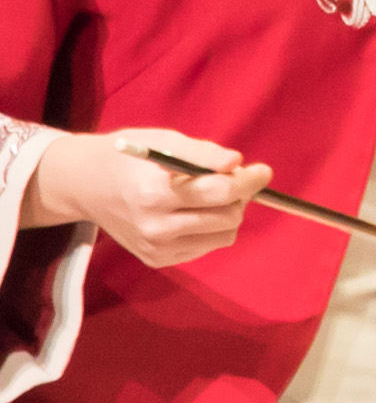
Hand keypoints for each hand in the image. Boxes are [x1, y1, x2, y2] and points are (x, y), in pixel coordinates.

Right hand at [41, 131, 257, 267]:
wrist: (86, 186)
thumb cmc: (129, 158)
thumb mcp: (164, 142)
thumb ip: (202, 153)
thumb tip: (237, 163)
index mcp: (154, 192)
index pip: (220, 192)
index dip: (249, 180)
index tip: (262, 170)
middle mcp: (154, 226)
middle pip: (228, 217)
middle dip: (237, 196)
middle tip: (225, 180)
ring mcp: (155, 247)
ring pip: (224, 236)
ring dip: (226, 214)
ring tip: (206, 197)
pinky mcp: (156, 260)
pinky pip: (207, 246)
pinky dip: (209, 229)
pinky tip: (189, 214)